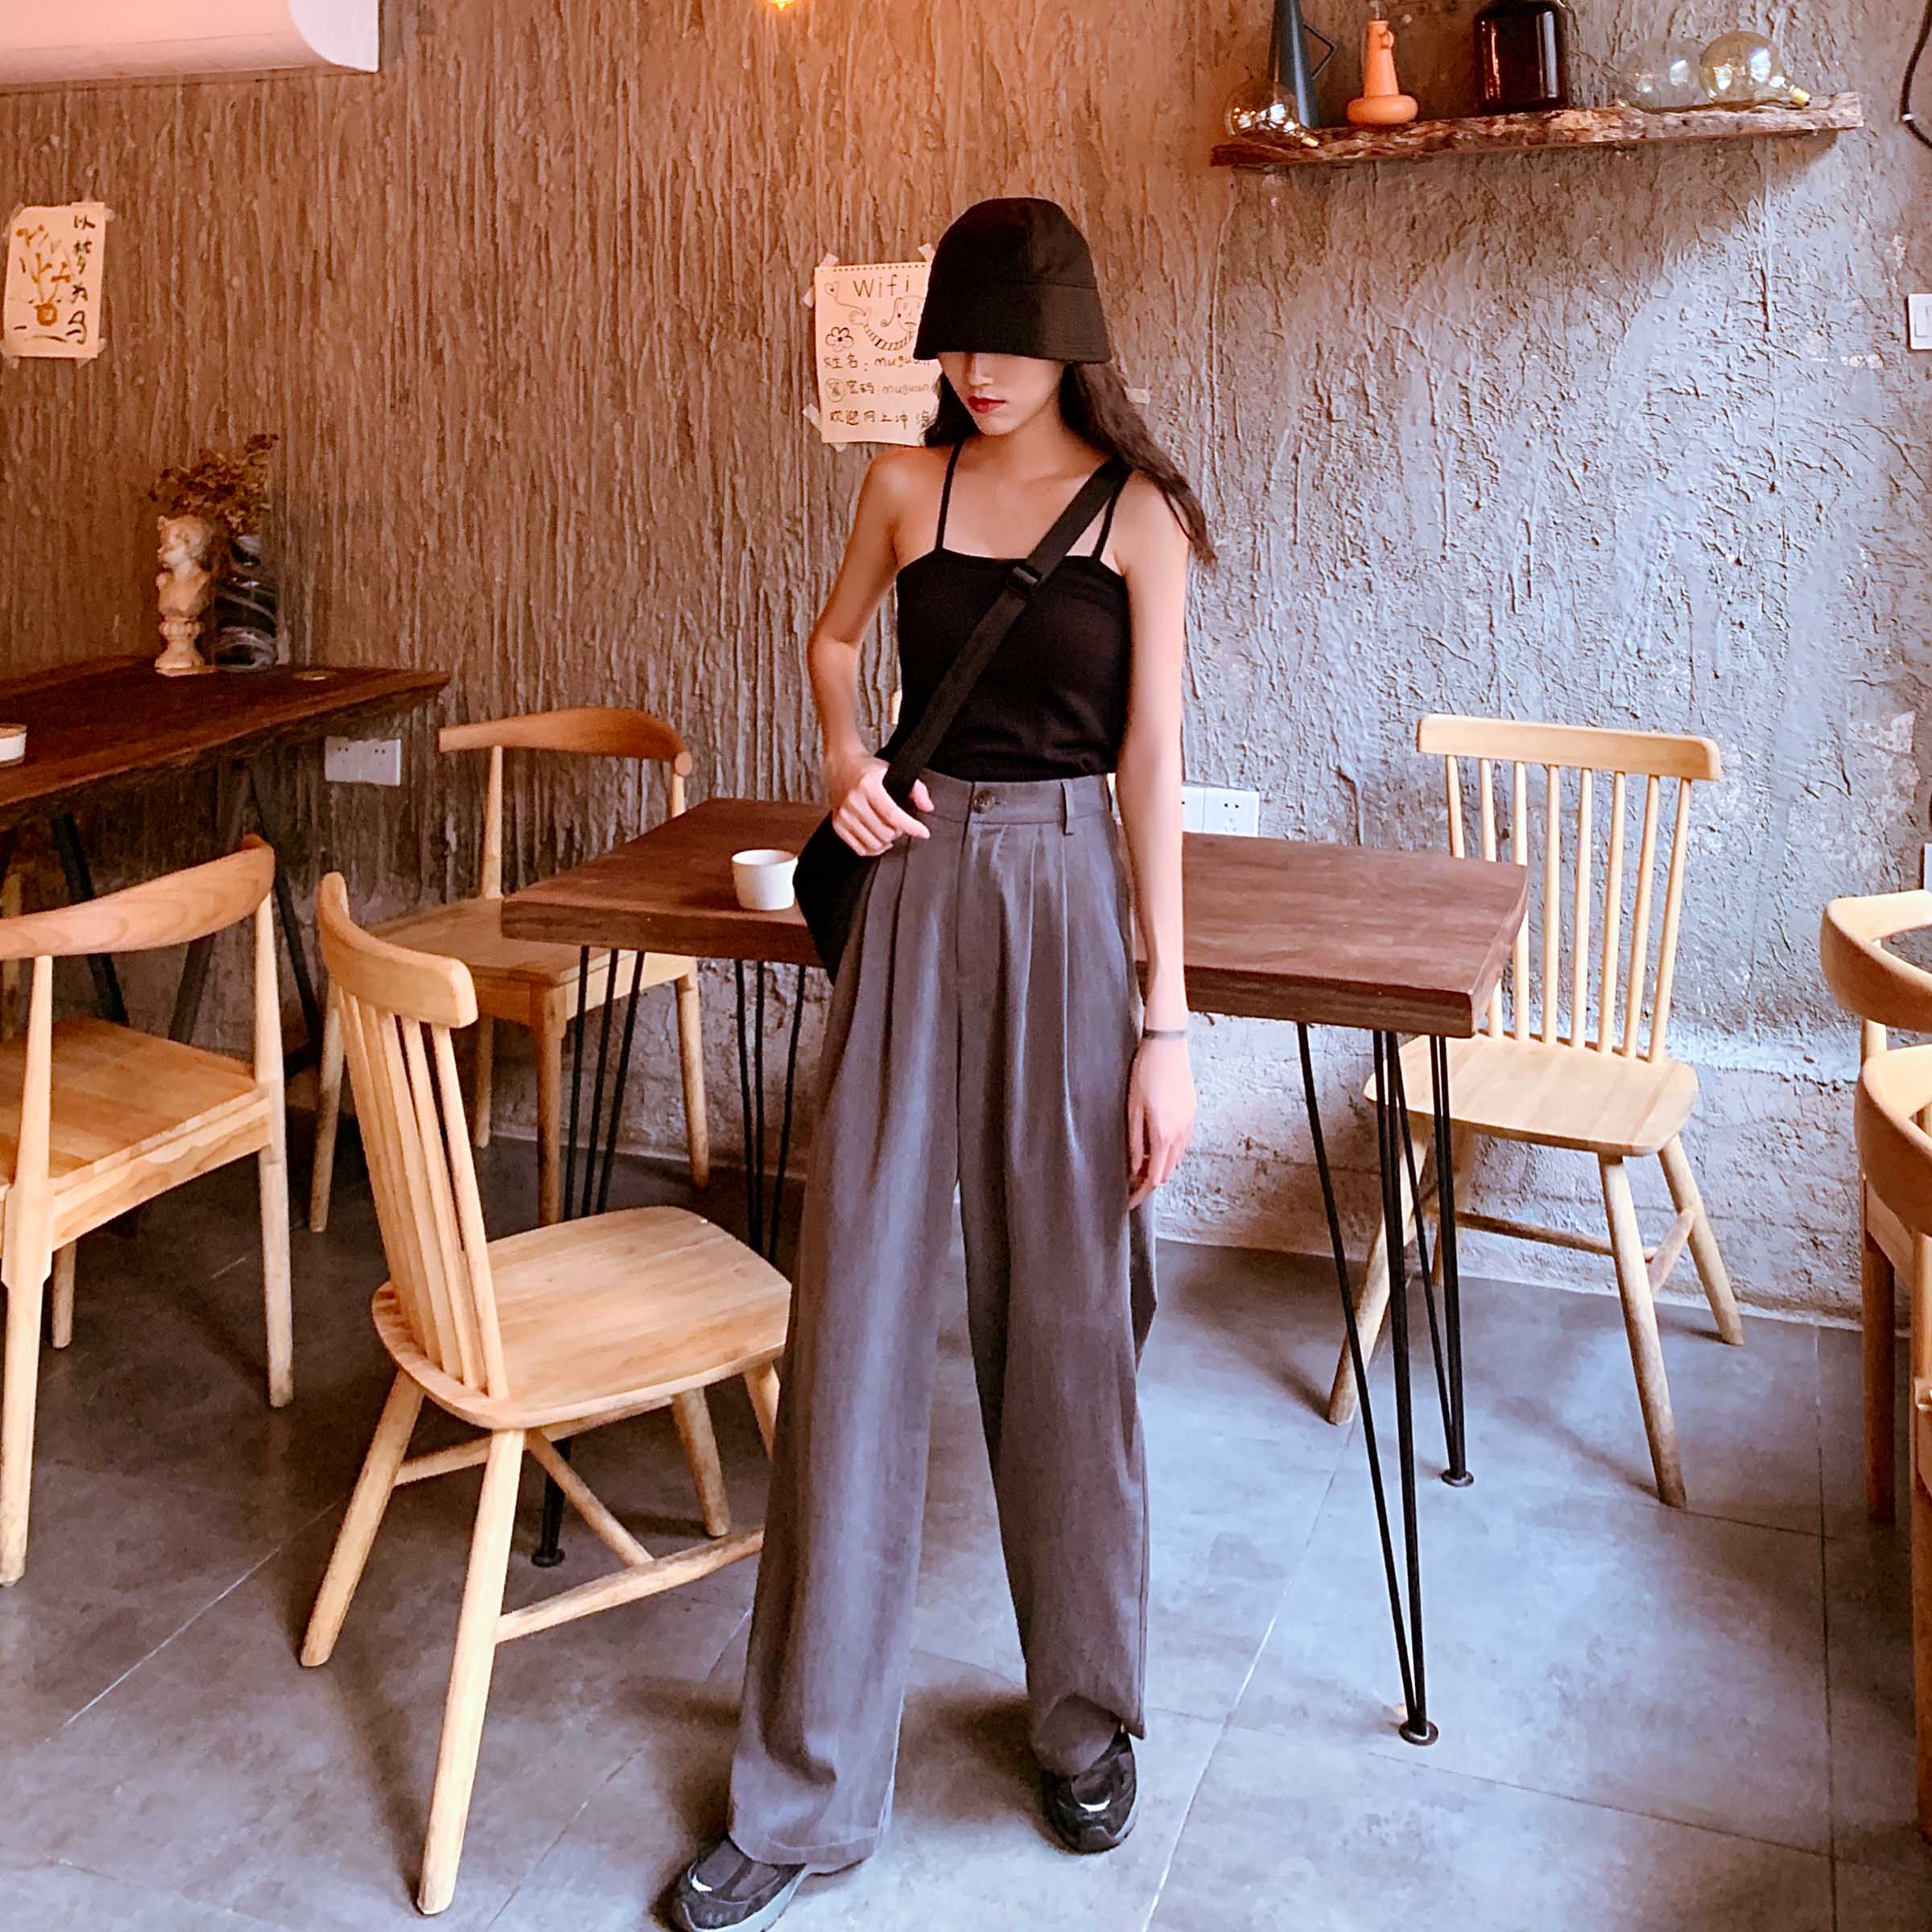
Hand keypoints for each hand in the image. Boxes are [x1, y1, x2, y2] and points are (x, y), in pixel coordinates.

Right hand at [827, 750, 933, 856]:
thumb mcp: (893, 771)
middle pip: (884, 832)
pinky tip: (877, 838)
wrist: (841, 766)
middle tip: (899, 824)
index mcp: (868, 785)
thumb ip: (916, 789)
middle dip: (898, 832)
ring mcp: (844, 814)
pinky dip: (872, 849)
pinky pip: (859, 848)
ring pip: (873, 843)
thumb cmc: (869, 771)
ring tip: (889, 831)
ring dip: (886, 841)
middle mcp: (854, 801)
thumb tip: (928, 807)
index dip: (910, 826)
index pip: (892, 814)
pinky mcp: (838, 824)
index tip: (924, 833)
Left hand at [1127, 1034, 1195, 1208]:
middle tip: (1129, 1185)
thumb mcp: (1132, 1109)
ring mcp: (1189, 1123)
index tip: (1128, 1202)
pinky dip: (1169, 1153)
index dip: (1140, 1193)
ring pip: (1176, 1159)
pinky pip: (1182, 1144)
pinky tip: (1155, 1147)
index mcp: (1163, 1134)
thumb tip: (1134, 1169)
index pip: (1154, 1177)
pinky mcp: (1191, 1114)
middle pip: (1167, 1172)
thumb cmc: (1145, 1073)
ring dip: (1159, 1167)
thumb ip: (1135, 1142)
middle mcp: (1180, 1133)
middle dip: (1149, 1183)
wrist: (1168, 1046)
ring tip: (1139, 1165)